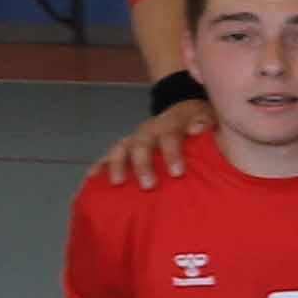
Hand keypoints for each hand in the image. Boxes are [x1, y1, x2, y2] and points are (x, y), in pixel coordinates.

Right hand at [89, 101, 209, 189]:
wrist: (182, 112)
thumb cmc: (196, 122)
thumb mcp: (206, 117)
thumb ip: (203, 122)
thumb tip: (197, 129)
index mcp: (169, 124)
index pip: (169, 136)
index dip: (172, 153)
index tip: (177, 173)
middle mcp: (148, 131)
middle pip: (141, 145)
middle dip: (143, 165)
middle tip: (148, 185)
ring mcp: (133, 139)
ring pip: (120, 149)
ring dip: (117, 166)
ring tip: (117, 183)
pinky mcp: (123, 148)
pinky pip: (106, 157)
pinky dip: (98, 166)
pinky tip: (91, 180)